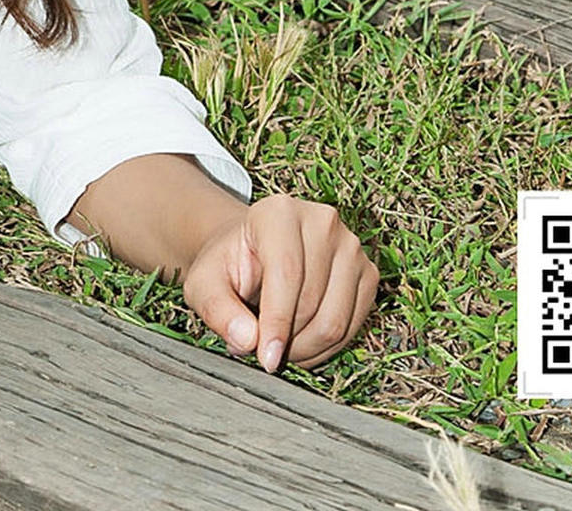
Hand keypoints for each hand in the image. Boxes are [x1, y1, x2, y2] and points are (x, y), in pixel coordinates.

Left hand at [179, 193, 379, 373]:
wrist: (253, 252)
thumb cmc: (227, 266)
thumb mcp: (203, 283)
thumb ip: (216, 309)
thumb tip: (247, 340)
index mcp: (278, 213)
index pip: (286, 274)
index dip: (277, 323)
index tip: (266, 358)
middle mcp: (322, 222)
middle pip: (312, 302)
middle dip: (287, 341)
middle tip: (263, 351)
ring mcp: (351, 247)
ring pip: (336, 321)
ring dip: (306, 349)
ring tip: (279, 347)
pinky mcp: (368, 273)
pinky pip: (353, 326)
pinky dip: (327, 347)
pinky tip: (301, 342)